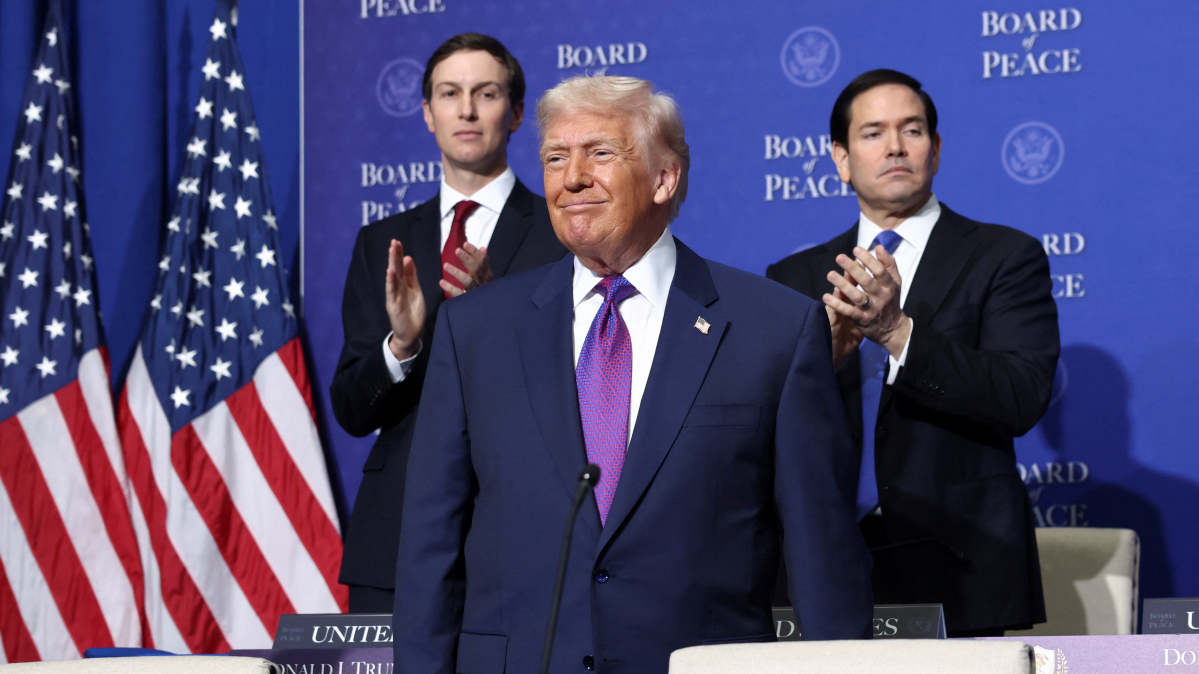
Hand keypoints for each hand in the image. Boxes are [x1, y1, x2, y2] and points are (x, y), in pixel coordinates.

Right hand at [386, 239, 425, 360]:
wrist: (411, 334)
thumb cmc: (413, 312)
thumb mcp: (415, 291)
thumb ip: (411, 276)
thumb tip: (408, 258)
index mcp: (404, 284)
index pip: (401, 266)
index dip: (399, 255)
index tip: (398, 242)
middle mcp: (397, 288)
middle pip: (396, 268)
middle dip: (395, 255)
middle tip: (394, 241)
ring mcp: (394, 296)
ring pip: (393, 277)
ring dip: (392, 264)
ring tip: (391, 251)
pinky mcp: (393, 305)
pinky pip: (391, 292)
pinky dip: (390, 281)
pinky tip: (390, 272)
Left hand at [439, 242, 492, 297]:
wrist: (486, 311)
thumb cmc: (482, 289)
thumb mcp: (484, 275)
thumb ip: (483, 262)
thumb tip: (483, 248)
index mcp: (486, 275)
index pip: (482, 261)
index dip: (475, 252)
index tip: (465, 244)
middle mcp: (482, 283)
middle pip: (476, 270)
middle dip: (467, 259)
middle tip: (457, 250)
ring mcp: (475, 293)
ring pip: (468, 282)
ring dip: (457, 273)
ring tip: (445, 265)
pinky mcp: (467, 302)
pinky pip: (459, 295)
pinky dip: (451, 288)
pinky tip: (441, 282)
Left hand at [822, 245, 910, 358]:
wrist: (893, 329)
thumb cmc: (891, 300)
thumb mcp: (894, 282)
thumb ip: (888, 264)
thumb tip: (879, 246)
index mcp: (889, 286)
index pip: (880, 271)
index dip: (869, 260)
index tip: (856, 249)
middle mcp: (882, 297)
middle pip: (867, 281)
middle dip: (853, 269)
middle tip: (839, 257)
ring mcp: (872, 309)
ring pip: (857, 296)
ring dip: (843, 285)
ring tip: (830, 274)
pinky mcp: (863, 320)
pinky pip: (849, 312)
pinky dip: (838, 304)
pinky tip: (826, 296)